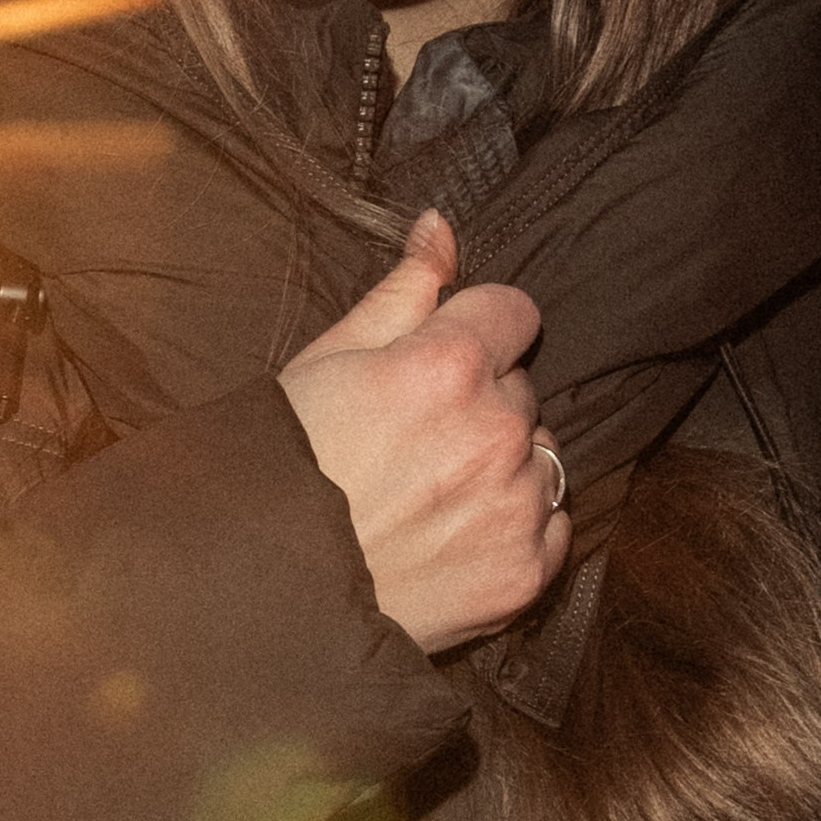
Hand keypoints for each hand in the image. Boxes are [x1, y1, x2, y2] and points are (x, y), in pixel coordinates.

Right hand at [279, 210, 569, 654]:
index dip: (478, 331)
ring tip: (432, 495)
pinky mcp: (523, 573)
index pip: (515, 311)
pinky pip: (554, 526)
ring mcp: (514, 506)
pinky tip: (457, 537)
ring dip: (504, 466)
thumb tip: (441, 226)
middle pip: (522, 389)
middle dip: (482, 402)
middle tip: (415, 441)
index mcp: (448, 365)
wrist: (265, 595)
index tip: (442, 361)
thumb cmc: (283, 467)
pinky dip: (519, 528)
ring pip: (542, 457)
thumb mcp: (325, 361)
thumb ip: (401, 292)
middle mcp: (495, 430)